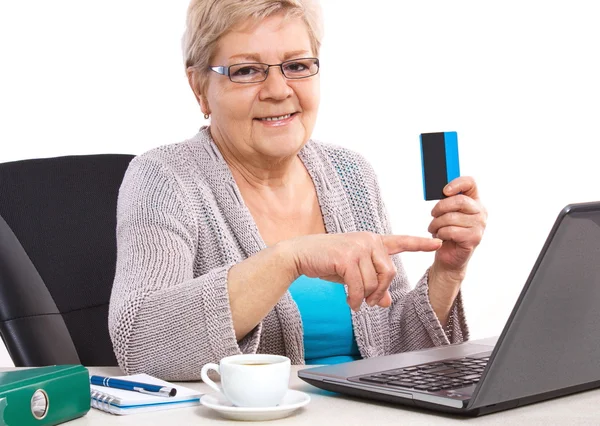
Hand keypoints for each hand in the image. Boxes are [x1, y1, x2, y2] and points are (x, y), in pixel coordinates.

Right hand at [281, 232, 441, 310]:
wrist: (301, 254)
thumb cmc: (327, 262)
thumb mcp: (353, 273)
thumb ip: (372, 283)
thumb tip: (386, 302)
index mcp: (372, 241)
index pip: (401, 242)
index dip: (421, 243)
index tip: (438, 243)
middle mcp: (368, 240)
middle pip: (389, 272)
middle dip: (380, 292)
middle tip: (370, 302)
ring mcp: (358, 247)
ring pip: (374, 282)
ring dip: (365, 298)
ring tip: (355, 301)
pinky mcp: (346, 257)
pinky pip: (359, 286)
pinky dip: (355, 300)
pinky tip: (349, 303)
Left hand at [428, 176, 486, 279]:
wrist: (449, 256)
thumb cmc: (448, 231)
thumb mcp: (447, 213)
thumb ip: (447, 200)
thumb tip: (441, 191)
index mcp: (474, 201)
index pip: (470, 183)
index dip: (456, 183)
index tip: (444, 191)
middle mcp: (481, 212)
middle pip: (459, 201)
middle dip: (440, 207)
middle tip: (433, 215)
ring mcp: (479, 226)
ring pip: (451, 217)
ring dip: (436, 224)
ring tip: (434, 229)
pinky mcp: (474, 238)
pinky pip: (451, 231)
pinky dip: (441, 233)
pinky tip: (440, 237)